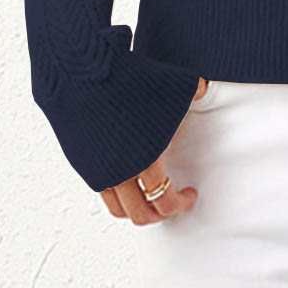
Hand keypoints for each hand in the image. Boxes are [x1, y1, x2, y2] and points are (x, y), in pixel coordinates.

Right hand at [98, 75, 207, 222]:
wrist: (84, 73)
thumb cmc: (132, 79)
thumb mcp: (176, 84)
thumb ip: (197, 91)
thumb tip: (206, 90)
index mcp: (147, 161)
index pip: (165, 202)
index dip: (181, 204)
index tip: (189, 195)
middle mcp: (120, 174)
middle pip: (141, 215)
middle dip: (160, 214)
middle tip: (171, 202)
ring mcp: (97, 171)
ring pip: (118, 209)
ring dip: (137, 208)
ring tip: (149, 195)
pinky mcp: (81, 163)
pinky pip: (102, 191)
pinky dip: (118, 193)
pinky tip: (129, 176)